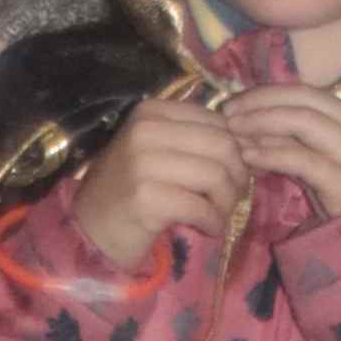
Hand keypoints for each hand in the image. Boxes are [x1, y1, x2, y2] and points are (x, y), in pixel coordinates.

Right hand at [67, 83, 243, 274]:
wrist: (88, 228)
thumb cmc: (130, 189)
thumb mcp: (158, 151)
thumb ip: (196, 141)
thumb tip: (252, 144)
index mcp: (152, 111)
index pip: (219, 122)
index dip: (238, 150)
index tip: (234, 176)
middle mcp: (145, 130)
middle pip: (224, 146)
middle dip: (238, 177)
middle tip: (231, 199)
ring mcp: (142, 163)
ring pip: (217, 176)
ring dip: (227, 202)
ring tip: (217, 215)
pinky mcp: (145, 199)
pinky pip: (202, 208)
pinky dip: (214, 222)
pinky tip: (207, 228)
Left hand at [218, 79, 340, 222]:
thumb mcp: (322, 160)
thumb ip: (296, 138)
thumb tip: (249, 118)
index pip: (307, 92)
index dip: (268, 93)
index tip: (236, 101)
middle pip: (304, 100)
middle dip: (261, 102)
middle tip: (228, 112)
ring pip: (303, 122)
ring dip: (262, 122)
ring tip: (234, 130)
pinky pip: (302, 159)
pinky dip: (271, 154)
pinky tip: (249, 156)